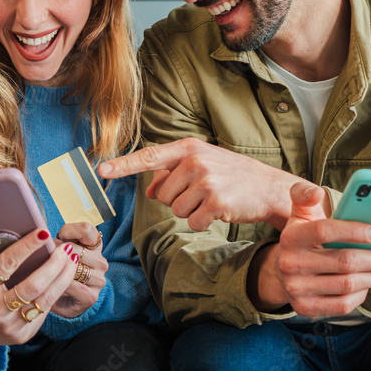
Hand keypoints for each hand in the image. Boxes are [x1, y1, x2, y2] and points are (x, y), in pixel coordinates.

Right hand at [0, 228, 78, 344]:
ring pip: (44, 299)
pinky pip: (45, 310)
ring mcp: (11, 326)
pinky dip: (58, 291)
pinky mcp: (23, 334)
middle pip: (32, 286)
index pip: (5, 266)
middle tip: (65, 248)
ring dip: (62, 277)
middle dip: (54, 264)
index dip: (25, 248)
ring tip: (71, 259)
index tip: (42, 232)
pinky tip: (65, 275)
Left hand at [51, 222, 107, 317]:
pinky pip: (72, 286)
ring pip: (74, 268)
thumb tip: (43, 234)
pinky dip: (59, 284)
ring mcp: (99, 280)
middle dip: (58, 253)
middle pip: (76, 249)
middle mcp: (101, 261)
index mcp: (94, 246)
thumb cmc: (56, 270)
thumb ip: (58, 240)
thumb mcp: (58, 250)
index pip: (87, 230)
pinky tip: (52, 285)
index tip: (59, 236)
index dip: (70, 230)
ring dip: (57, 270)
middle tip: (48, 258)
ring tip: (50, 273)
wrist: (57, 299)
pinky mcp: (92, 296)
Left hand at [98, 138, 300, 230]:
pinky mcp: (215, 201)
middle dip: (177, 199)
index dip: (123, 165)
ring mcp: (206, 180)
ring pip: (175, 209)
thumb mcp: (202, 165)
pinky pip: (192, 222)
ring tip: (212, 199)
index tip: (101, 170)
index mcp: (188, 148)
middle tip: (202, 192)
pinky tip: (220, 210)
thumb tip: (147, 190)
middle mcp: (195, 161)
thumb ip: (172, 174)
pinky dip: (203, 221)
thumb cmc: (232, 175)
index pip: (149, 157)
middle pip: (161, 194)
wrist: (269, 187)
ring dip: (191, 211)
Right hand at [250, 182, 370, 316]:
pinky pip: (342, 304)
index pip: (324, 230)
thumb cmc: (302, 238)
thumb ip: (306, 195)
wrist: (281, 272)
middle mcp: (290, 264)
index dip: (353, 231)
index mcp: (291, 237)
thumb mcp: (300, 214)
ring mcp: (297, 289)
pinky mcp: (306, 308)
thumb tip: (317, 191)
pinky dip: (362, 295)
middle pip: (343, 262)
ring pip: (347, 284)